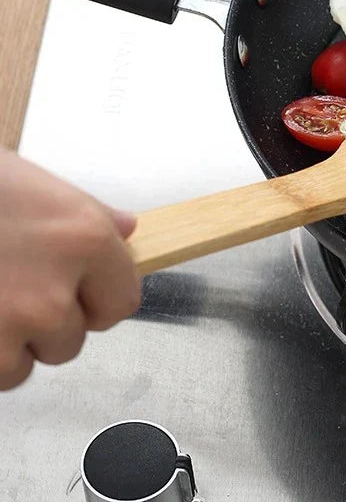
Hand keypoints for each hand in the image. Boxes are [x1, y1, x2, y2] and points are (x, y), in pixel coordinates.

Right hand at [0, 148, 140, 389]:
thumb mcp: (34, 184)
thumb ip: (88, 214)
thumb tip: (128, 230)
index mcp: (84, 239)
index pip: (122, 300)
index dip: (95, 299)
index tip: (74, 291)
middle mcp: (54, 290)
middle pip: (71, 339)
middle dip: (44, 325)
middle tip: (9, 288)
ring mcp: (9, 328)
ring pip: (25, 365)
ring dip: (5, 346)